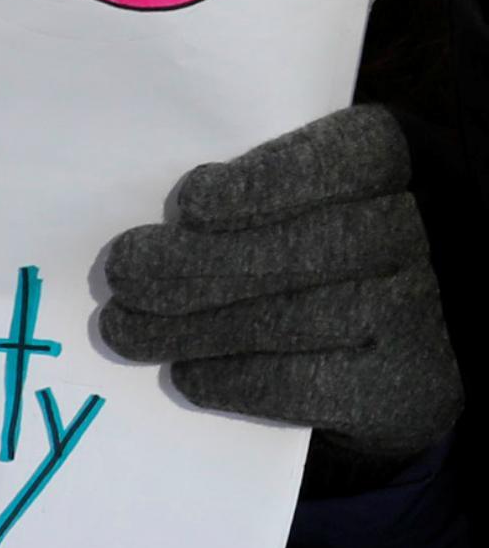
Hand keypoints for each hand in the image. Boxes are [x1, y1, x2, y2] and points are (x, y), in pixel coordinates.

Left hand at [98, 106, 461, 468]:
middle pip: (313, 248)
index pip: (348, 159)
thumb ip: (249, 185)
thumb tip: (156, 226)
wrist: (399, 339)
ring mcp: (425, 314)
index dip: (267, 184)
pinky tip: (184, 370)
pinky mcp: (414, 388)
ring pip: (299, 319)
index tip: (190, 205)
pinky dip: (233, 378)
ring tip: (125, 330)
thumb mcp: (300, 187)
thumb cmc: (317, 236)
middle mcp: (426, 234)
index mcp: (396, 160)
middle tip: (122, 273)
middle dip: (200, 263)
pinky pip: (310, 384)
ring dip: (194, 327)